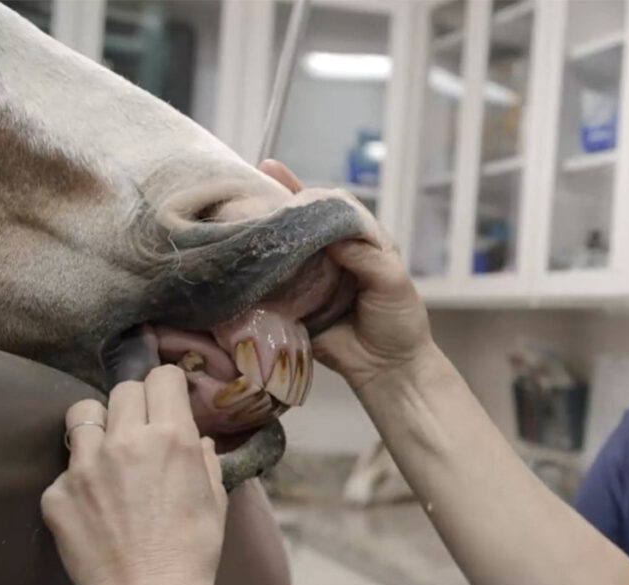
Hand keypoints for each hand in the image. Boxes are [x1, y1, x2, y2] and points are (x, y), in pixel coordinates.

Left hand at [41, 365, 227, 584]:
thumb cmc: (193, 550)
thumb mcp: (215, 497)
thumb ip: (204, 459)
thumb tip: (197, 441)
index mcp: (171, 437)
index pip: (162, 377)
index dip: (167, 383)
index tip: (168, 396)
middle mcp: (126, 441)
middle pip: (123, 389)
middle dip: (136, 402)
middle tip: (142, 428)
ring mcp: (86, 466)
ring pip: (83, 414)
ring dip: (100, 426)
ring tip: (109, 452)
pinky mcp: (57, 493)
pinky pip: (66, 468)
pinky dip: (80, 478)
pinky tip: (96, 503)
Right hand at [259, 159, 436, 390]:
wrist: (388, 368)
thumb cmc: (398, 321)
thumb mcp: (391, 282)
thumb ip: (366, 256)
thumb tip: (331, 237)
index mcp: (357, 242)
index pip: (330, 206)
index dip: (305, 190)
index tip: (275, 172)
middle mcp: (330, 256)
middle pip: (298, 225)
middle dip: (271, 206)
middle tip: (240, 190)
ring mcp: (310, 280)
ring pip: (281, 253)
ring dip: (260, 239)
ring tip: (229, 218)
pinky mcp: (295, 307)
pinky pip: (273, 289)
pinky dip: (257, 277)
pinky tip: (237, 261)